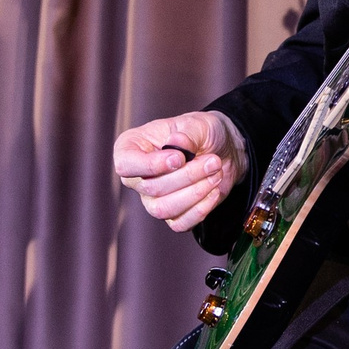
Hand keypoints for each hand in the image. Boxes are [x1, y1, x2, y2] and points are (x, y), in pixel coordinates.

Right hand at [114, 110, 247, 235]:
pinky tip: (214, 190)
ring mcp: (152, 199)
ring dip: (195, 193)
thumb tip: (176, 143)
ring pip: (163, 209)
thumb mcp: (196, 124)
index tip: (179, 158)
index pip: (125, 165)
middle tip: (212, 161)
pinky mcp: (173, 215)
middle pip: (151, 188)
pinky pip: (180, 223)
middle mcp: (138, 177)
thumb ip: (186, 135)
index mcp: (132, 148)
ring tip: (215, 173)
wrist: (223, 150)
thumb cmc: (202, 133)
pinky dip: (201, 209)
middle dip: (187, 176)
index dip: (151, 165)